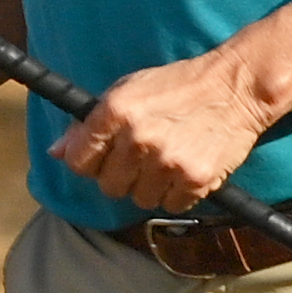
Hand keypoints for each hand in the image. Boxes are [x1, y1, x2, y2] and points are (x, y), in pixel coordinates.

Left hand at [52, 51, 278, 213]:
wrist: (235, 86)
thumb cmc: (177, 86)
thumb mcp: (126, 91)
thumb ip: (88, 123)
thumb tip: (56, 152)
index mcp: (114, 110)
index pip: (78, 160)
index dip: (88, 163)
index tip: (101, 159)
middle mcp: (137, 137)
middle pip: (108, 186)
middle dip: (120, 177)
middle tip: (139, 160)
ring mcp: (167, 160)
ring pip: (140, 199)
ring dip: (150, 187)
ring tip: (165, 161)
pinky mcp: (196, 179)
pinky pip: (172, 206)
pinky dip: (177, 194)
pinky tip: (185, 170)